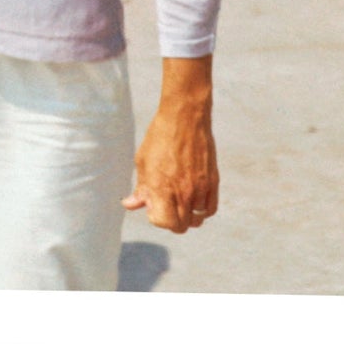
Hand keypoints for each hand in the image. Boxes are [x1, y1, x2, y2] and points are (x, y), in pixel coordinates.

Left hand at [126, 90, 219, 233]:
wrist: (185, 118)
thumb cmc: (159, 138)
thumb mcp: (142, 162)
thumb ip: (140, 187)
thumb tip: (130, 204)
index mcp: (161, 187)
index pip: (164, 222)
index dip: (157, 218)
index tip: (153, 206)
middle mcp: (182, 191)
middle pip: (182, 226)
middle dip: (172, 222)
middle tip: (167, 207)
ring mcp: (199, 188)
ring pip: (197, 219)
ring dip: (188, 215)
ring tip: (180, 202)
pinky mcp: (212, 181)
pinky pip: (210, 208)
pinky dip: (202, 210)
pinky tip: (194, 201)